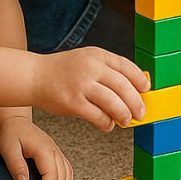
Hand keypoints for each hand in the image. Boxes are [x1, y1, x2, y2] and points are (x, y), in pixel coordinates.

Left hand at [0, 115, 72, 179]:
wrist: (14, 121)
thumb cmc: (10, 134)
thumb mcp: (8, 148)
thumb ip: (15, 164)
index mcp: (43, 148)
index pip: (51, 172)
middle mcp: (53, 149)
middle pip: (62, 174)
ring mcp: (55, 151)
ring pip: (67, 172)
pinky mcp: (54, 153)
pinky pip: (66, 168)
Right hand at [33, 48, 149, 131]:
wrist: (34, 76)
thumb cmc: (63, 70)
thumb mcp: (86, 59)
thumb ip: (106, 69)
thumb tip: (132, 88)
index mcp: (97, 55)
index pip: (126, 66)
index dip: (139, 79)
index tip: (146, 89)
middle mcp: (90, 67)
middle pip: (122, 86)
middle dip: (135, 102)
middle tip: (141, 113)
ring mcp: (81, 85)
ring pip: (112, 102)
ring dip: (123, 114)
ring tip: (126, 120)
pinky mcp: (72, 102)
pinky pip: (97, 116)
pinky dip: (106, 123)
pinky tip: (108, 125)